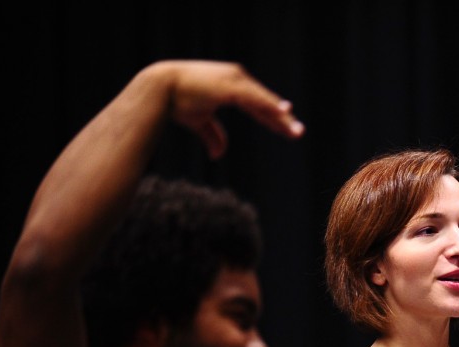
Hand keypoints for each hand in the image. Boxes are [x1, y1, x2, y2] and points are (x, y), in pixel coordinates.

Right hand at [148, 60, 304, 158]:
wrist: (159, 90)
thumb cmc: (177, 102)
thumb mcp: (199, 121)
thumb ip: (212, 135)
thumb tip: (219, 155)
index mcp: (232, 86)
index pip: (258, 105)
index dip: (272, 118)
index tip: (287, 129)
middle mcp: (237, 79)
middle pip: (265, 103)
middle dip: (281, 119)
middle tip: (299, 133)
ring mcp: (235, 80)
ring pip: (263, 102)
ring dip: (280, 117)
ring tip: (296, 131)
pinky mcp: (231, 86)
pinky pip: (256, 99)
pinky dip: (270, 106)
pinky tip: (284, 113)